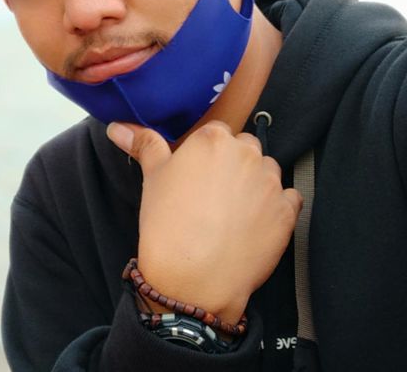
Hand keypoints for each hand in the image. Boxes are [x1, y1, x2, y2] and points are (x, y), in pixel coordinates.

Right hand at [107, 120, 301, 324]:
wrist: (192, 280)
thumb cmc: (168, 225)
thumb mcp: (152, 178)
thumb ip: (144, 144)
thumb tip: (118, 127)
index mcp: (214, 139)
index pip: (217, 132)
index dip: (207, 154)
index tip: (198, 174)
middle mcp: (247, 153)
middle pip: (244, 148)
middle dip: (233, 165)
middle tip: (213, 195)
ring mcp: (270, 181)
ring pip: (267, 171)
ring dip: (255, 184)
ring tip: (232, 212)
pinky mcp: (286, 210)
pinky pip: (288, 199)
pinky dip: (276, 208)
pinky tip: (255, 224)